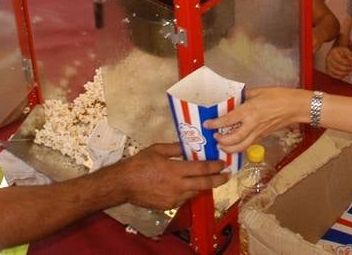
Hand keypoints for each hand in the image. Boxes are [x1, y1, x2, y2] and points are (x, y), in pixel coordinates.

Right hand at [107, 143, 226, 210]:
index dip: (215, 166)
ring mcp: (174, 198)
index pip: (202, 169)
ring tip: (211, 180)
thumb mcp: (158, 149)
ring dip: (205, 186)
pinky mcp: (169, 205)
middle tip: (227, 176)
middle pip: (204, 184)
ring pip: (196, 192)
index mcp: (176, 170)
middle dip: (218, 180)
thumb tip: (188, 145)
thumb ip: (176, 148)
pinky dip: (191, 192)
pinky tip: (192, 186)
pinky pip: (185, 199)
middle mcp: (178, 186)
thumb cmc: (139, 164)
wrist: (124, 184)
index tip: (223, 163)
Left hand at [204, 88, 302, 154]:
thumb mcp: (259, 91)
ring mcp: (259, 132)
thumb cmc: (279, 96)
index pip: (228, 120)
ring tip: (222, 145)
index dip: (216, 123)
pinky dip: (240, 146)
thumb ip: (245, 95)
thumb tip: (235, 97)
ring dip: (229, 148)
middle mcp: (252, 124)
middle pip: (234, 139)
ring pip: (242, 146)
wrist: (295, 107)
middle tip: (214, 137)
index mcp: (249, 110)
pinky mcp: (264, 136)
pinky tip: (235, 143)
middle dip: (222, 141)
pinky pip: (249, 144)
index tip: (207, 124)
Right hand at [325, 45, 351, 78]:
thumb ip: (349, 54)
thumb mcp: (346, 50)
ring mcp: (327, 64)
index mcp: (333, 52)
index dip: (347, 63)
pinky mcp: (328, 69)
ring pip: (334, 72)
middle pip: (337, 66)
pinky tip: (344, 75)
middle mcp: (329, 58)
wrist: (337, 52)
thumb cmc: (342, 51)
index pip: (340, 60)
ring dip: (343, 73)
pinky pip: (332, 75)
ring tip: (349, 72)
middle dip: (346, 69)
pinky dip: (339, 76)